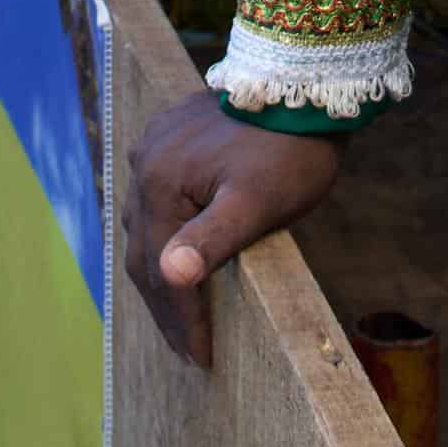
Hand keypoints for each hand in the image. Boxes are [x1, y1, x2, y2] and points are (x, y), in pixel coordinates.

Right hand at [122, 93, 344, 366]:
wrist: (303, 87)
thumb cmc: (288, 153)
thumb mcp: (257, 204)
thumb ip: (213, 240)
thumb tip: (172, 275)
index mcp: (160, 184)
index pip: (164, 272)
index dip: (183, 321)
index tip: (201, 359)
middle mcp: (144, 165)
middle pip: (147, 253)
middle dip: (168, 306)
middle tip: (188, 347)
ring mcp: (152, 147)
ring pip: (147, 227)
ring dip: (162, 272)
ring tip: (182, 311)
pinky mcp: (167, 137)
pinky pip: (154, 198)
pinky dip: (165, 234)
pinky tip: (179, 251)